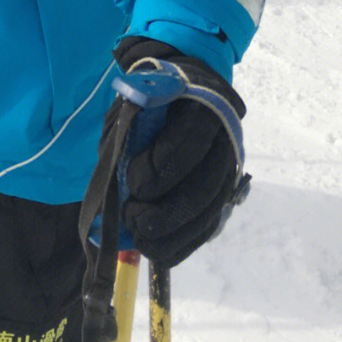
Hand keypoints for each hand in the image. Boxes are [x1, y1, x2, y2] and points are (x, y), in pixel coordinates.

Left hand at [107, 38, 246, 267]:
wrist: (186, 92)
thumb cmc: (152, 99)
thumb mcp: (134, 103)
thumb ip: (126, 134)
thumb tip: (114, 182)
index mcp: (202, 107)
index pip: (189, 141)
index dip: (160, 167)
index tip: (132, 183)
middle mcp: (224, 141)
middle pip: (203, 187)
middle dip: (164, 212)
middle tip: (131, 218)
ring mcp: (228, 170)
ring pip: (208, 213)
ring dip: (172, 234)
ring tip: (139, 238)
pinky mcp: (224, 195)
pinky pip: (209, 227)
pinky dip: (182, 244)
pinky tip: (157, 250)